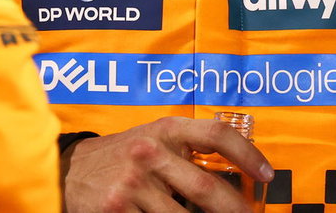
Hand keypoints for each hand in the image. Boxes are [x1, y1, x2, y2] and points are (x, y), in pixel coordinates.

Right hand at [64, 116, 271, 212]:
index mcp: (164, 130)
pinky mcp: (118, 209)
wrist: (69, 171)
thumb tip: (237, 176)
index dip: (247, 154)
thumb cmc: (120, 157)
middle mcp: (149, 152)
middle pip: (208, 189)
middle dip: (236, 211)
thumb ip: (185, 152)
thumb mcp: (151, 141)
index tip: (266, 174)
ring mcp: (133, 183)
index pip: (215, 134)